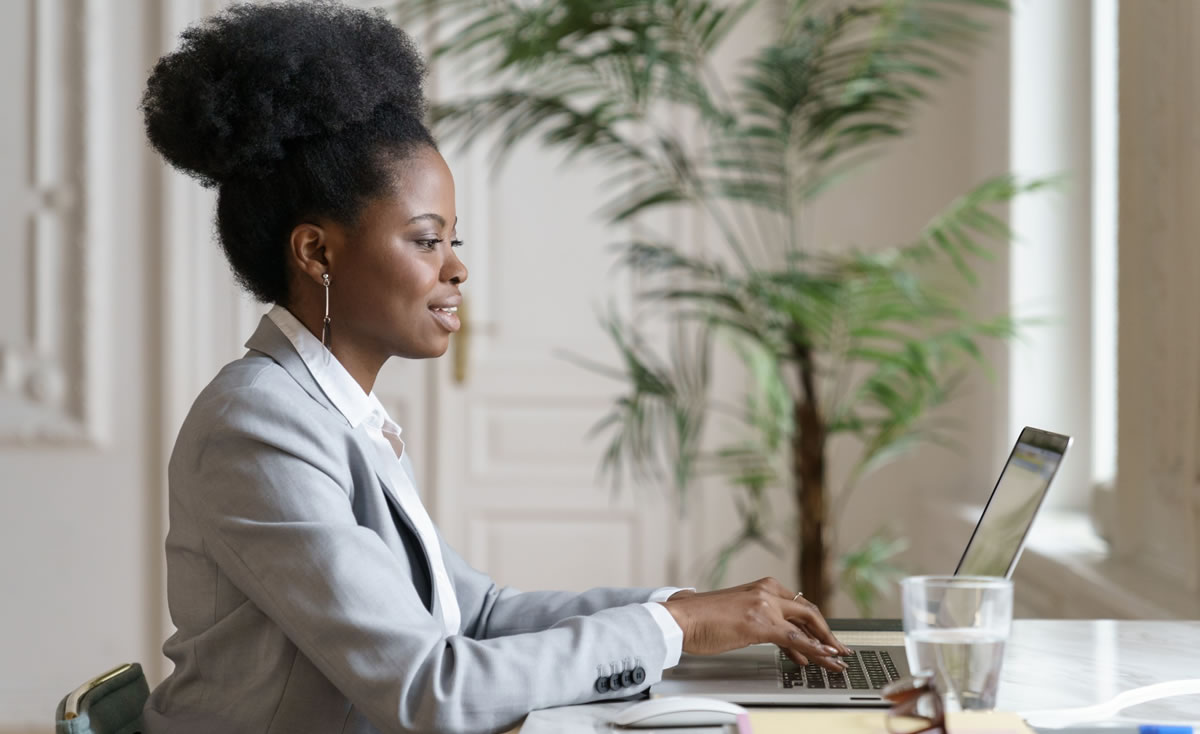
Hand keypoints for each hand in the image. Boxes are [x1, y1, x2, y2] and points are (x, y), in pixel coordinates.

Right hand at [661, 577, 850, 671]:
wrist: (681, 618)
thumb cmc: (701, 618)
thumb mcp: (737, 613)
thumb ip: (758, 618)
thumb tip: (775, 635)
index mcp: (761, 586)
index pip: (797, 604)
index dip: (814, 623)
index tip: (823, 636)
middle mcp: (766, 592)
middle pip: (808, 612)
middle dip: (827, 632)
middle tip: (839, 648)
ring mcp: (765, 606)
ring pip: (807, 625)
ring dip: (826, 645)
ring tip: (836, 659)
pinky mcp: (761, 623)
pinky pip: (797, 639)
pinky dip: (815, 649)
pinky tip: (824, 658)